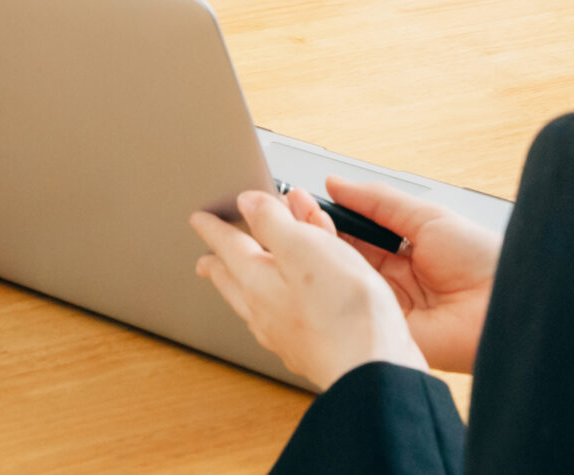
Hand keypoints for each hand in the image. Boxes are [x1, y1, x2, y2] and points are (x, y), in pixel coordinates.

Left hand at [192, 187, 426, 390]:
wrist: (373, 370)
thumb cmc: (341, 310)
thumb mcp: (303, 247)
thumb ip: (272, 222)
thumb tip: (248, 203)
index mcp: (257, 282)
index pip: (227, 246)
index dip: (213, 227)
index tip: (200, 219)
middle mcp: (265, 312)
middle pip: (234, 280)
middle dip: (220, 265)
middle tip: (206, 260)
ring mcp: (286, 335)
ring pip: (254, 302)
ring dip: (244, 284)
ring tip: (240, 281)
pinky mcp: (310, 350)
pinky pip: (280, 318)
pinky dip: (276, 303)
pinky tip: (282, 314)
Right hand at [316, 176, 501, 371]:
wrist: (507, 301)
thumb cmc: (483, 259)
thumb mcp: (426, 217)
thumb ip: (378, 201)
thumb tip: (336, 183)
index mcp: (403, 253)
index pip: (353, 234)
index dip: (327, 219)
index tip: (300, 202)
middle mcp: (392, 282)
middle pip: (343, 258)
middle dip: (317, 235)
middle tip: (292, 214)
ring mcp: (388, 308)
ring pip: (342, 282)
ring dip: (321, 261)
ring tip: (299, 235)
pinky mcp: (387, 331)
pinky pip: (354, 311)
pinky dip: (335, 291)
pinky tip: (318, 272)